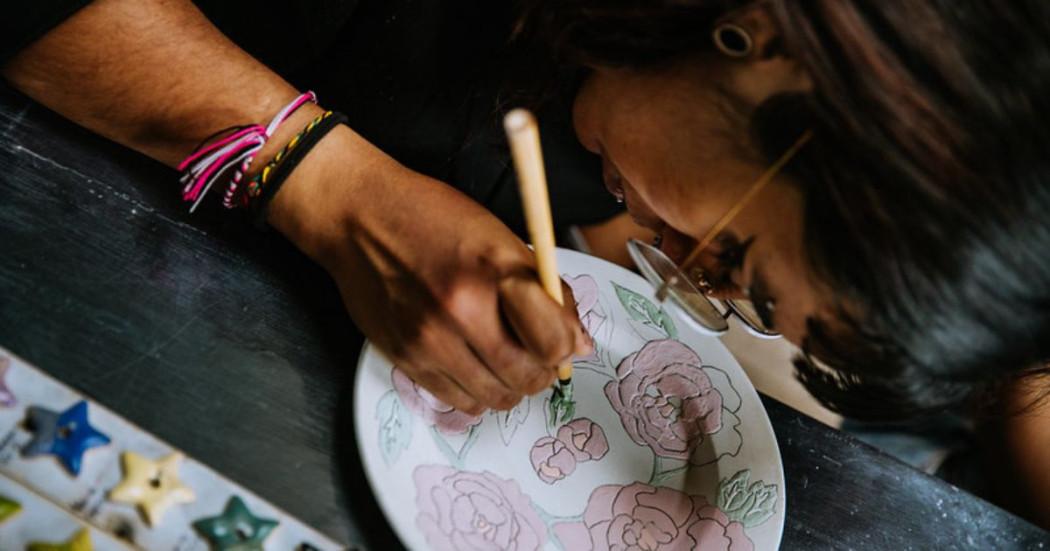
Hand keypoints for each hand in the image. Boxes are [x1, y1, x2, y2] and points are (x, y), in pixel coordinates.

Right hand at [269, 126, 591, 413]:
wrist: (359, 216)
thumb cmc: (432, 217)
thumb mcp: (500, 237)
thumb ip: (545, 290)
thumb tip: (579, 343)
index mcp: (493, 272)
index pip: (553, 340)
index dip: (565, 347)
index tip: (563, 342)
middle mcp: (461, 310)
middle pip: (527, 376)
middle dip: (543, 373)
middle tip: (538, 358)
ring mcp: (429, 339)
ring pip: (496, 397)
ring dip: (511, 387)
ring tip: (506, 363)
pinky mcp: (405, 358)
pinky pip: (458, 401)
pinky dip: (477, 394)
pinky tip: (476, 370)